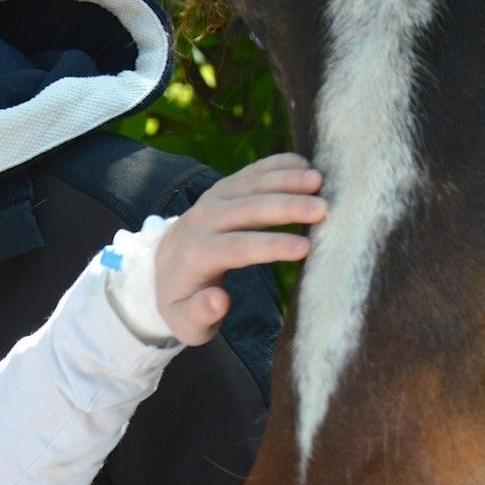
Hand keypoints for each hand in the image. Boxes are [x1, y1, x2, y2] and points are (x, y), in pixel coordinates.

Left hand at [151, 154, 325, 347]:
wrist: (161, 266)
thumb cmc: (182, 300)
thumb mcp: (185, 322)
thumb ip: (200, 314)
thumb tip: (220, 300)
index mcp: (196, 254)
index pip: (237, 248)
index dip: (271, 246)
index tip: (306, 248)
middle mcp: (204, 220)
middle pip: (247, 208)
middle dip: (286, 207)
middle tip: (323, 209)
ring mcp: (214, 198)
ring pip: (251, 183)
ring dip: (286, 179)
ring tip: (319, 181)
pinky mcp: (224, 188)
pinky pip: (252, 171)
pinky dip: (277, 165)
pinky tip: (305, 163)